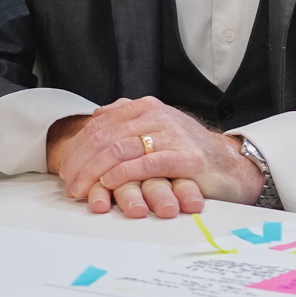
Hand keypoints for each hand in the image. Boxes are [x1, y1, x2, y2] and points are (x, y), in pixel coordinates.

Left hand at [50, 98, 261, 218]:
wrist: (229, 164)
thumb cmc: (188, 151)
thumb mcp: (156, 128)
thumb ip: (127, 120)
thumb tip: (98, 114)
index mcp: (146, 107)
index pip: (100, 125)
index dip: (78, 148)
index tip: (65, 170)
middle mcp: (157, 116)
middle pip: (105, 137)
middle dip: (81, 163)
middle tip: (69, 184)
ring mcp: (172, 135)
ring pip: (120, 149)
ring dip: (94, 172)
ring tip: (83, 189)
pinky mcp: (185, 158)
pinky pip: (146, 163)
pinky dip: (122, 173)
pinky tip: (108, 183)